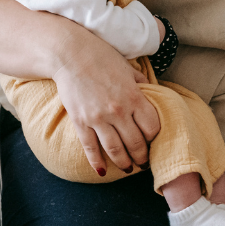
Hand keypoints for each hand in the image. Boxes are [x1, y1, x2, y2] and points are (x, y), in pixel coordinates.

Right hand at [51, 27, 159, 175]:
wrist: (70, 54)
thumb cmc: (101, 57)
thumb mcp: (128, 68)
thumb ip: (141, 84)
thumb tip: (152, 94)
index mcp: (134, 97)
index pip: (152, 128)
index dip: (155, 138)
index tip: (153, 141)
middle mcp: (118, 111)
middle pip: (136, 143)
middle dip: (142, 156)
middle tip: (143, 162)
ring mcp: (98, 118)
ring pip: (116, 150)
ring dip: (124, 163)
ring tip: (128, 168)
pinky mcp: (81, 122)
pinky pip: (91, 148)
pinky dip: (97, 162)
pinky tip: (102, 171)